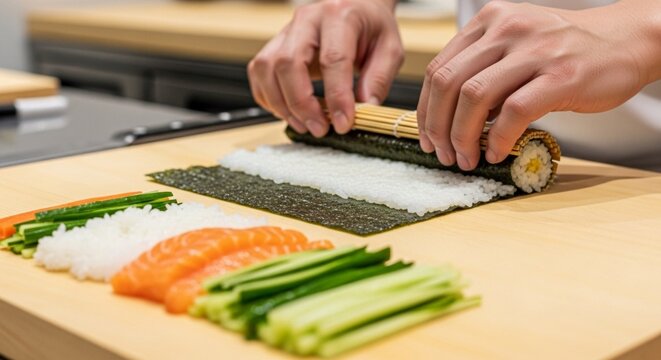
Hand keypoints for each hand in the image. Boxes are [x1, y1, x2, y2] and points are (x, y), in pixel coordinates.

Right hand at [248, 0, 403, 136]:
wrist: (355, 8)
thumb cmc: (370, 27)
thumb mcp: (390, 49)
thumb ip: (379, 79)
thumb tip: (364, 108)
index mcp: (340, 16)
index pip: (333, 59)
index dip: (336, 96)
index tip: (343, 123)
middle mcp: (307, 20)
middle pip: (289, 63)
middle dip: (302, 104)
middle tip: (320, 128)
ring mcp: (286, 32)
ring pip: (266, 69)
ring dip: (282, 104)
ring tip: (305, 124)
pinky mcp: (274, 46)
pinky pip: (259, 74)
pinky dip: (269, 98)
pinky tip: (289, 112)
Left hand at [417, 0, 660, 169]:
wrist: (625, 40)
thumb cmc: (566, 50)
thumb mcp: (516, 46)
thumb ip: (483, 70)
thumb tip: (450, 117)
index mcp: (489, 21)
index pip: (438, 69)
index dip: (425, 110)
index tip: (428, 137)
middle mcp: (506, 29)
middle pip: (447, 83)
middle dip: (437, 127)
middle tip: (443, 154)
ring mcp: (534, 50)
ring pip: (474, 97)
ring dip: (462, 136)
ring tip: (466, 159)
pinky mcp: (560, 76)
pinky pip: (514, 112)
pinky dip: (498, 139)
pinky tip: (495, 152)